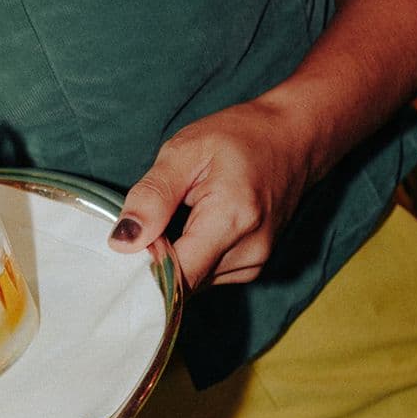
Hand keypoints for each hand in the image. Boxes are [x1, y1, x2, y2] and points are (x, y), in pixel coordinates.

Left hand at [108, 96, 313, 291]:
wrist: (294, 137)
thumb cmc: (241, 137)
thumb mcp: (186, 150)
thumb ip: (152, 196)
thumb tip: (122, 242)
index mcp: (231, 219)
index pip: (175, 276)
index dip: (143, 266)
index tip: (128, 243)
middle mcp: (249, 251)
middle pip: (182, 281)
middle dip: (158, 257)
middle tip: (157, 215)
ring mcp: (255, 263)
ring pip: (192, 280)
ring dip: (176, 255)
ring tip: (183, 213)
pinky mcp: (253, 266)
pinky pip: (207, 273)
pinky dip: (193, 254)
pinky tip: (198, 223)